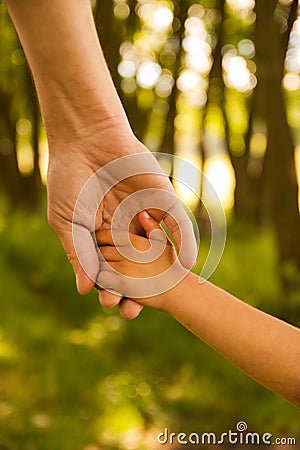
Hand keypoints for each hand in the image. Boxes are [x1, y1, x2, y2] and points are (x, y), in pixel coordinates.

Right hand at [47, 120, 195, 318]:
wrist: (87, 139)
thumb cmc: (71, 180)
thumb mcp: (68, 222)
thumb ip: (80, 254)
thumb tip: (85, 290)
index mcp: (102, 236)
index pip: (110, 269)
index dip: (111, 288)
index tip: (110, 304)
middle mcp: (126, 230)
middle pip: (136, 267)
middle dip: (135, 289)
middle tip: (133, 310)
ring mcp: (146, 216)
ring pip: (159, 251)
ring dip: (162, 274)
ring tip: (162, 296)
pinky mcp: (163, 200)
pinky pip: (178, 224)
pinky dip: (185, 242)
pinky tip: (186, 264)